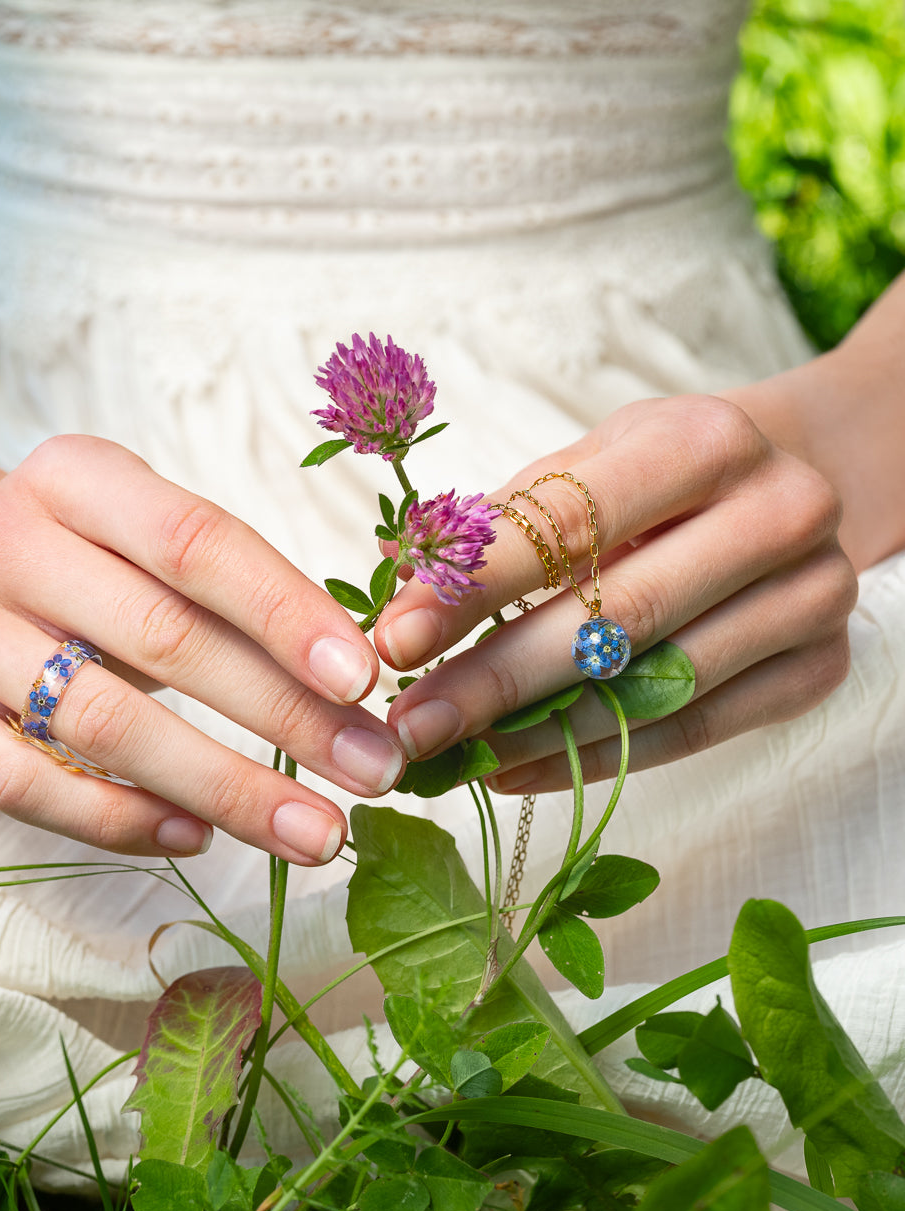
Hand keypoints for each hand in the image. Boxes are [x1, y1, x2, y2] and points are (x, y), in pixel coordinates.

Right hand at [0, 435, 404, 860]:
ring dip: (225, 787)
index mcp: (71, 475)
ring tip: (315, 831)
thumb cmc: (75, 561)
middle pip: (162, 639)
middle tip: (373, 773)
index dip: (286, 613)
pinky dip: (120, 819)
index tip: (367, 682)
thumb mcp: (138, 538)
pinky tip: (198, 836)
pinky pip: (25, 784)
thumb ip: (228, 593)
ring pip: (101, 723)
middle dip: (287, 716)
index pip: (195, 540)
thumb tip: (355, 690)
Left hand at [374, 396, 856, 791]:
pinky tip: (515, 769)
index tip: (394, 641)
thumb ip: (504, 521)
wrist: (795, 491)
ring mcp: (810, 597)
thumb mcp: (590, 464)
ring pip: (655, 686)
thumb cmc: (665, 479)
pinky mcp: (818, 669)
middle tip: (410, 726)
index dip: (476, 588)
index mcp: (707, 440)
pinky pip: (690, 731)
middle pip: (618, 618)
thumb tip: (396, 581)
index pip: (572, 523)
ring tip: (452, 755)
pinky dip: (593, 758)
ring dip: (537, 733)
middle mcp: (777, 514)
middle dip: (496, 680)